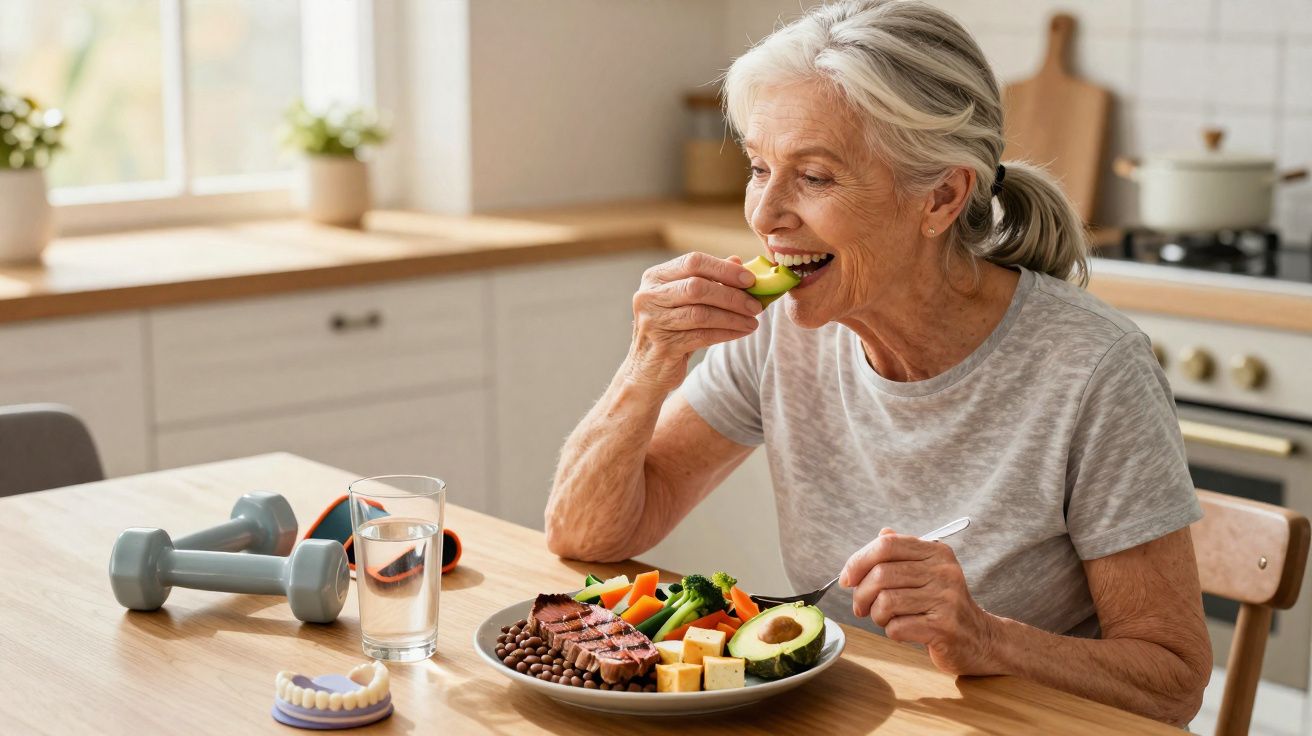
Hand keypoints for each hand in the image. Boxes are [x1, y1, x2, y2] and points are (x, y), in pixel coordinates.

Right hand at [626, 252, 762, 389]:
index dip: (724, 269)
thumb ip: (708, 280)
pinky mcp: (663, 346)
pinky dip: (726, 333)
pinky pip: (702, 336)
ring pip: (701, 313)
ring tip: (752, 322)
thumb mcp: (685, 301)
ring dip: (733, 317)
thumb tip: (737, 261)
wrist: (647, 370)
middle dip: (732, 295)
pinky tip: (740, 332)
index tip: (751, 279)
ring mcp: (653, 322)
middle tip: (755, 305)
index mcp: (655, 277)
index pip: (692, 262)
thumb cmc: (671, 329)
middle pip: (697, 287)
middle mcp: (649, 296)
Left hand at [839, 529, 998, 675]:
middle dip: (861, 594)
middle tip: (861, 607)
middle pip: (881, 574)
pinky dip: (891, 631)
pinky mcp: (944, 627)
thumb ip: (905, 553)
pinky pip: (897, 627)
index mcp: (936, 552)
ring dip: (876, 615)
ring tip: (884, 619)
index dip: (858, 561)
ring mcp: (946, 599)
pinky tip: (903, 631)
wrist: (981, 640)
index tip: (847, 579)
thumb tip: (882, 533)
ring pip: (886, 602)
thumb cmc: (945, 606)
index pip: (887, 545)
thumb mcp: (929, 573)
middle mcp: (944, 571)